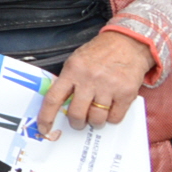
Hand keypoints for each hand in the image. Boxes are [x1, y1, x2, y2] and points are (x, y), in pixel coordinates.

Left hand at [37, 29, 155, 135]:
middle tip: (78, 122)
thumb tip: (59, 106)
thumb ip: (68, 81)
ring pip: (96, 118)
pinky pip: (115, 117)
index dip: (46, 116)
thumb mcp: (76, 62)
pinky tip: (110, 110)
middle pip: (77, 113)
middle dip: (76, 123)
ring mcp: (108, 87)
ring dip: (94, 122)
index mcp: (72, 71)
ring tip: (95, 116)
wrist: (127, 43)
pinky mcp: (126, 93)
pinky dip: (111, 118)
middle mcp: (89, 79)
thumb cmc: (99, 54)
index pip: (53, 98)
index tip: (44, 128)